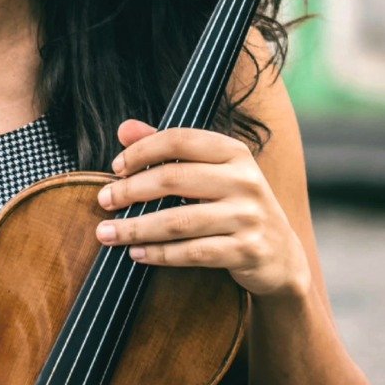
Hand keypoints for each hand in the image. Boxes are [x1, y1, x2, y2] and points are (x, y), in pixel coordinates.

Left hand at [94, 118, 311, 299]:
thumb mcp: (211, 172)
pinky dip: (159, 254)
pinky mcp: (247, 250)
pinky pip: (192, 252)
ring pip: (178, 221)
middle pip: (174, 179)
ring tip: (106, 233)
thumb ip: (169, 149)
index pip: (180, 140)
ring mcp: (248, 217)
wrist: (280, 255)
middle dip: (130, 191)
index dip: (142, 151)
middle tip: (103, 201)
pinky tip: (136, 253)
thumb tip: (123, 128)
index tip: (116, 168)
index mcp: (234, 153)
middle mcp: (245, 180)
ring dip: (136, 228)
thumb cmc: (234, 206)